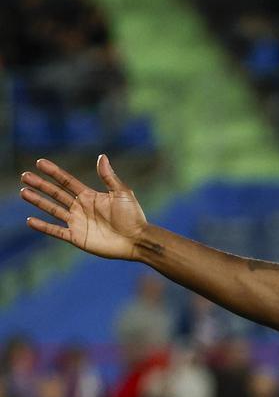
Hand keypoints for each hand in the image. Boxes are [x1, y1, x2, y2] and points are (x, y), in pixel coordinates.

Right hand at [20, 155, 146, 260]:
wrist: (137, 240)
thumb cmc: (133, 216)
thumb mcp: (122, 193)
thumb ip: (109, 177)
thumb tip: (101, 156)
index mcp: (90, 196)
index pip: (67, 182)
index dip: (54, 172)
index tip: (40, 162)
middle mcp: (81, 208)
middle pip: (56, 194)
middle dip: (41, 185)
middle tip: (25, 176)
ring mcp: (77, 222)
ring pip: (52, 210)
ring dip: (38, 201)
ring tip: (24, 192)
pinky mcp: (77, 237)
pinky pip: (56, 231)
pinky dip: (43, 226)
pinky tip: (30, 220)